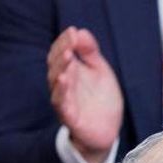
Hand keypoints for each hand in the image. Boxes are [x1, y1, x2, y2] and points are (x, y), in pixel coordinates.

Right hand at [47, 27, 122, 162]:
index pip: (61, 54)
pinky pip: (62, 104)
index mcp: (70, 72)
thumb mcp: (100, 71)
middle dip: (62, 53)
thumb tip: (80, 31)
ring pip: (57, 84)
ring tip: (66, 57)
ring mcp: (65, 101)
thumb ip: (90, 52)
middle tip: (69, 42)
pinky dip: (62, 92)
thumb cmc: (100, 99)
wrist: (106, 130)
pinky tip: (64, 80)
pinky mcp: (70, 117)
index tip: (72, 32)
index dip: (65, 42)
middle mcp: (63, 85)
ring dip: (61, 69)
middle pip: (56, 66)